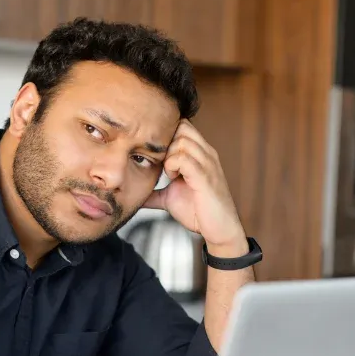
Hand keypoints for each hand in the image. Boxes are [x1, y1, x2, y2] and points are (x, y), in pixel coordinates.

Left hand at [142, 120, 246, 253]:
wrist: (219, 230)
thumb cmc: (199, 212)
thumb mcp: (170, 197)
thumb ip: (154, 192)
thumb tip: (134, 194)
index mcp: (200, 154)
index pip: (182, 126)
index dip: (165, 136)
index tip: (157, 156)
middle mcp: (206, 153)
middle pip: (181, 127)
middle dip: (166, 143)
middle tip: (162, 163)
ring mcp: (207, 163)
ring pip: (182, 140)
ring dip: (169, 155)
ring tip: (169, 173)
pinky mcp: (205, 176)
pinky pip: (185, 158)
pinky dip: (173, 165)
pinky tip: (173, 178)